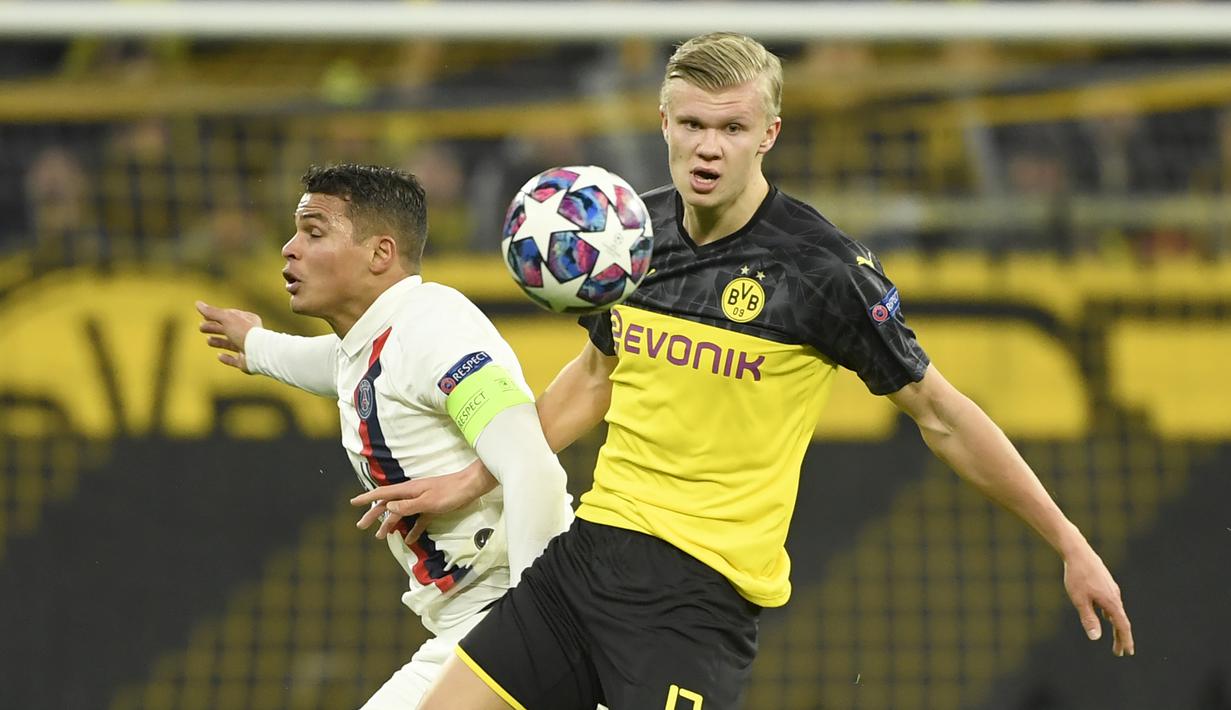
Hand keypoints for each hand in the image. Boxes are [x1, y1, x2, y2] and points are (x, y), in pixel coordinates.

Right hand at [196, 300, 261, 372]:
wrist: (259, 352)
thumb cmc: (244, 332)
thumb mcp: (227, 319)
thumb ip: (213, 312)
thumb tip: (197, 303)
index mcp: (248, 320)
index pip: (230, 316)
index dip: (216, 316)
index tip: (204, 317)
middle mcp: (249, 334)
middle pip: (229, 329)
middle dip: (214, 328)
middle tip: (201, 328)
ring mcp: (248, 348)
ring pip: (231, 344)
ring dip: (219, 342)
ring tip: (208, 341)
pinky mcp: (246, 362)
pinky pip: (235, 360)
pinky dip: (227, 358)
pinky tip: (219, 356)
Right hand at [350, 458, 498, 540]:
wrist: (470, 487)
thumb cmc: (450, 493)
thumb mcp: (428, 502)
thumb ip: (408, 506)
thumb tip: (387, 508)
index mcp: (408, 490)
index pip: (382, 494)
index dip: (367, 498)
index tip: (353, 503)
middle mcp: (411, 494)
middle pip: (388, 505)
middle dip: (373, 514)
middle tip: (361, 526)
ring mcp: (421, 500)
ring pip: (401, 513)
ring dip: (391, 524)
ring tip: (381, 536)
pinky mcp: (432, 507)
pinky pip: (418, 519)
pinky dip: (412, 529)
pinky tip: (408, 540)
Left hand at [1063, 545, 1133, 655]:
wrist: (1078, 552)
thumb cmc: (1077, 576)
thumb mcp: (1080, 600)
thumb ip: (1088, 619)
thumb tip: (1096, 638)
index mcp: (1111, 602)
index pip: (1122, 626)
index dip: (1125, 640)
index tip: (1128, 652)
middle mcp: (1115, 596)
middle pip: (1121, 621)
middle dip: (1121, 637)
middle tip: (1119, 652)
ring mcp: (1111, 589)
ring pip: (1117, 612)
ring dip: (1116, 626)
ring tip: (1114, 638)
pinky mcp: (1106, 583)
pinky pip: (1112, 603)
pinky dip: (1111, 615)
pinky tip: (1106, 616)